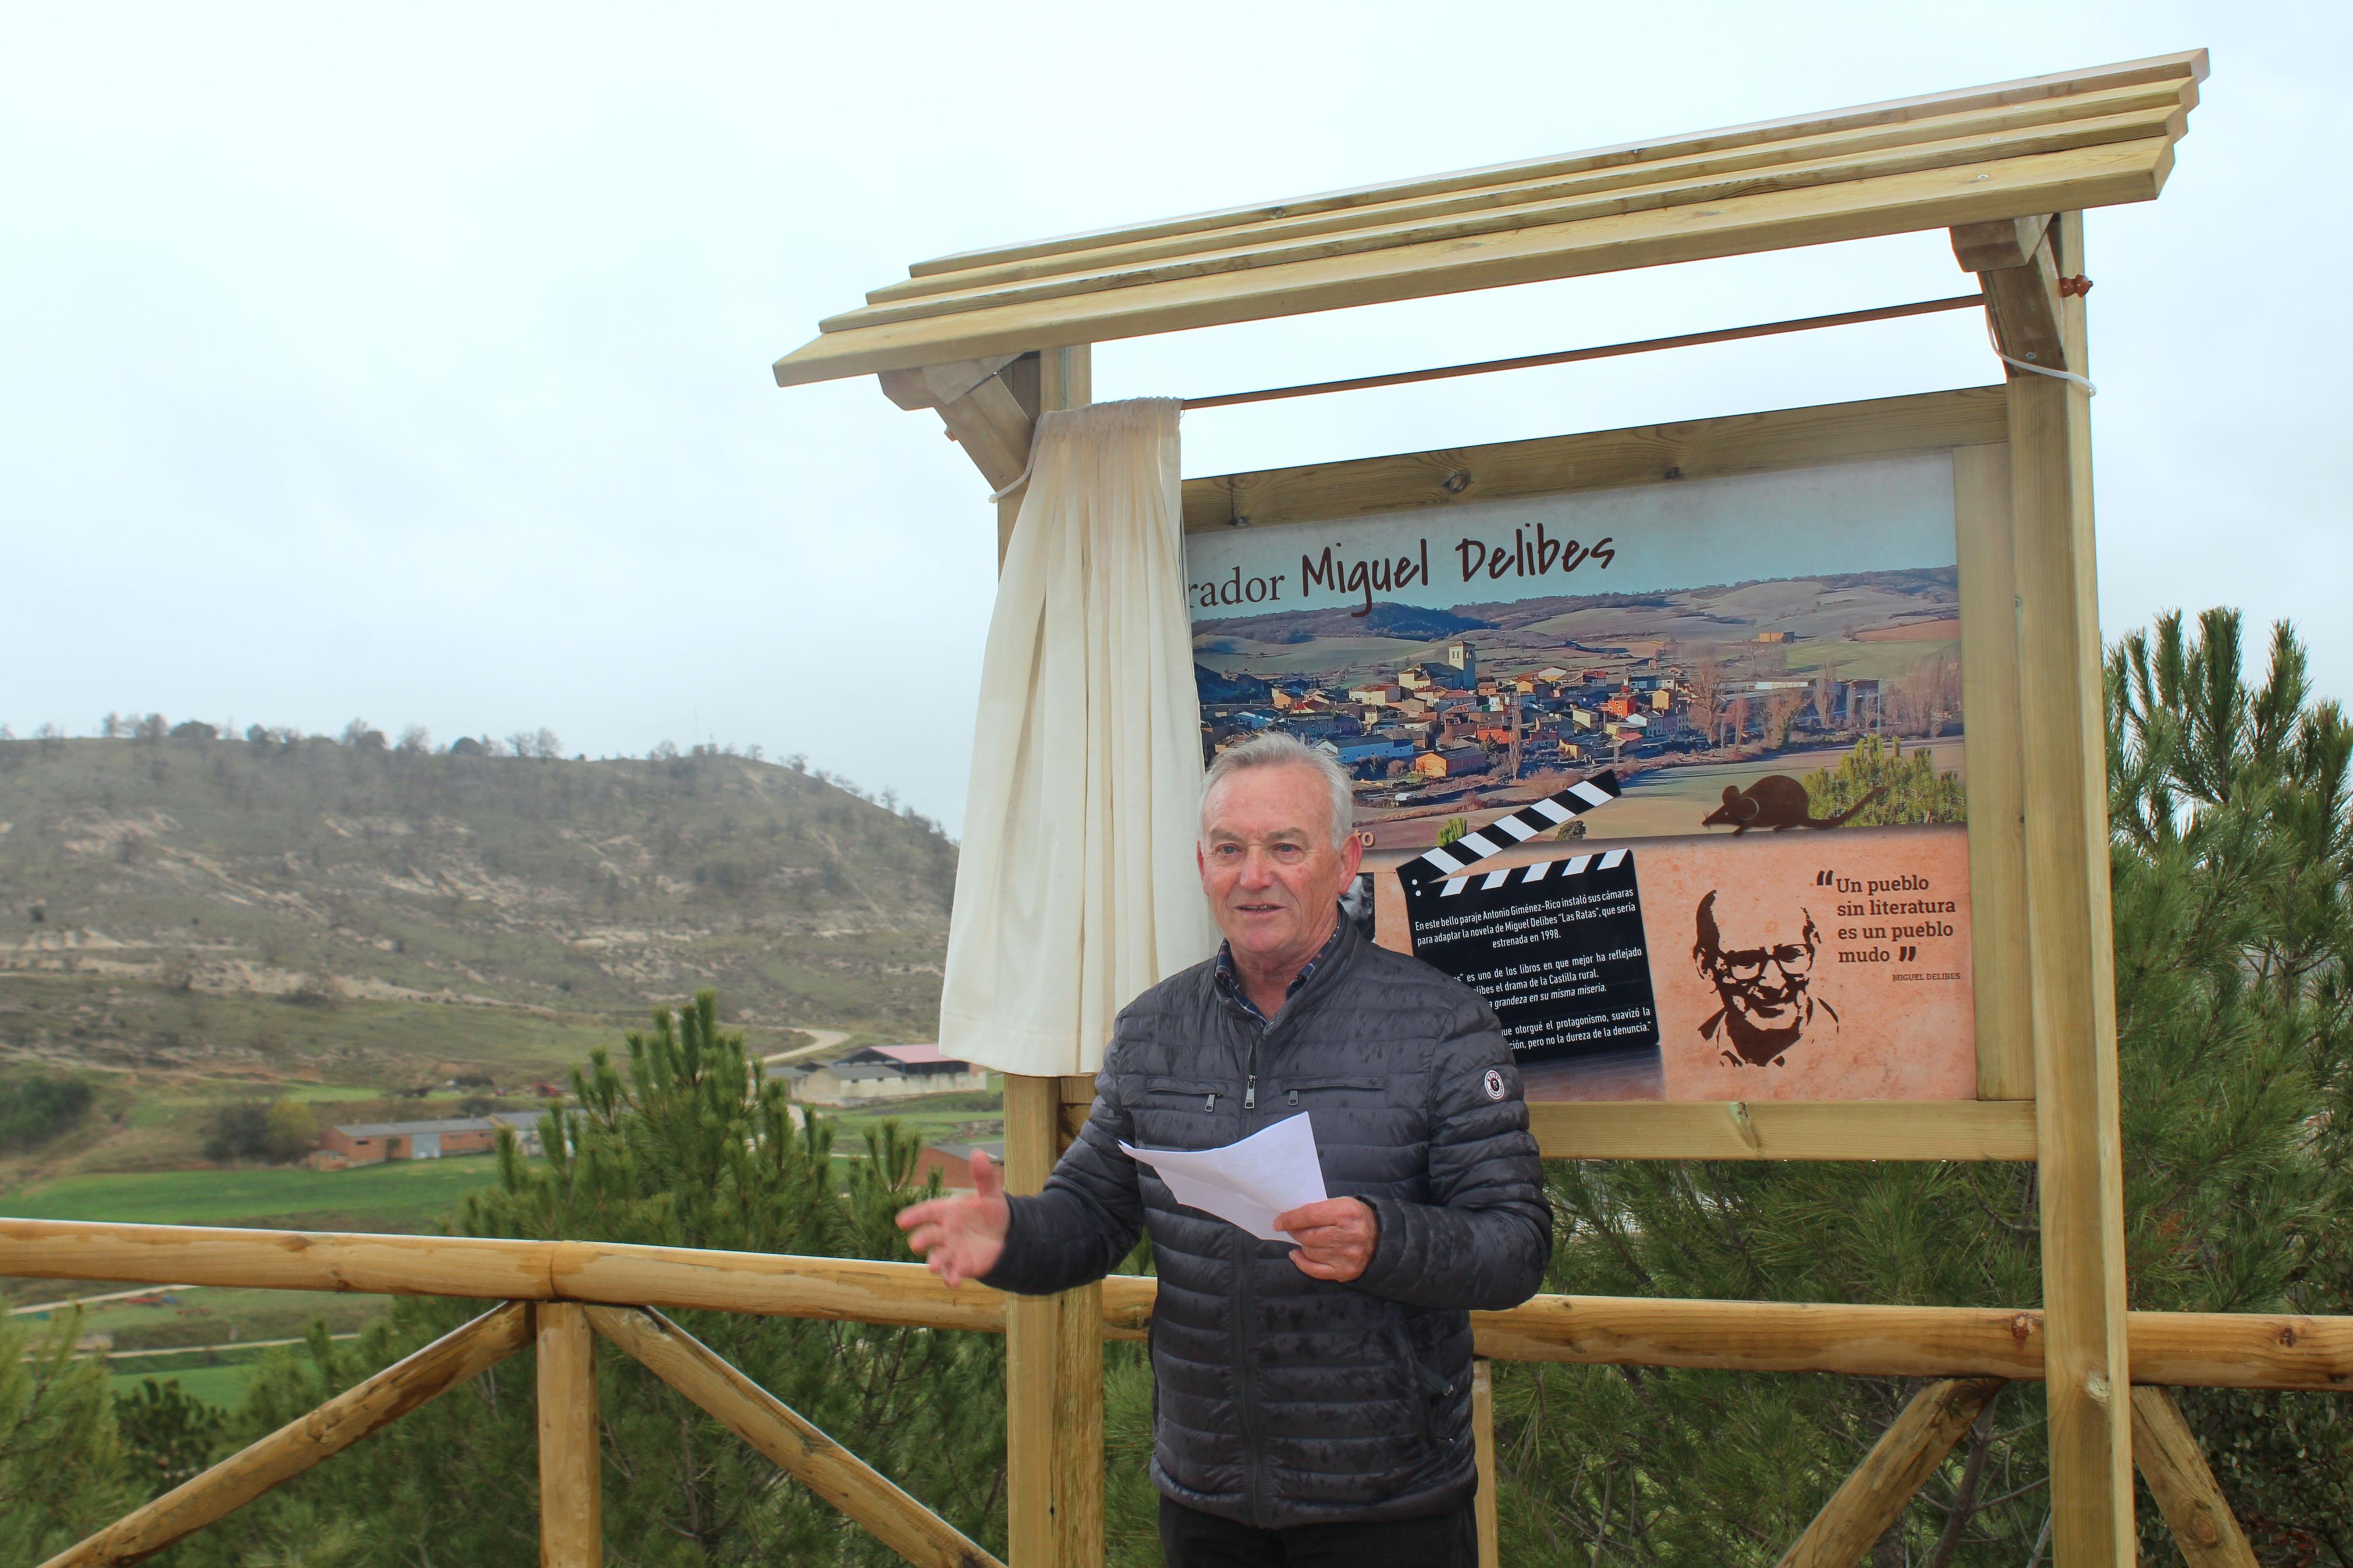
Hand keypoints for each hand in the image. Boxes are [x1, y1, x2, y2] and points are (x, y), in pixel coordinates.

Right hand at [896, 1151, 1010, 1287]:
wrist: (1005, 1235)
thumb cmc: (991, 1212)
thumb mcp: (991, 1193)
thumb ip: (983, 1176)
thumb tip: (978, 1152)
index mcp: (948, 1210)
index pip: (928, 1211)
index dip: (914, 1215)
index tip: (902, 1221)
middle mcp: (944, 1231)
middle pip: (928, 1235)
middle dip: (921, 1239)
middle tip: (915, 1244)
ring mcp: (950, 1249)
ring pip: (937, 1256)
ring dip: (935, 1262)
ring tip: (934, 1268)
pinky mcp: (960, 1265)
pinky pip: (952, 1272)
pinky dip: (951, 1278)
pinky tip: (954, 1282)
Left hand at [1273, 1197, 1377, 1282]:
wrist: (1382, 1239)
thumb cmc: (1355, 1218)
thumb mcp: (1342, 1204)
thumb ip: (1319, 1209)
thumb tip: (1290, 1217)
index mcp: (1347, 1213)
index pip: (1310, 1215)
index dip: (1290, 1219)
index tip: (1278, 1221)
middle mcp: (1349, 1235)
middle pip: (1308, 1235)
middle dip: (1295, 1232)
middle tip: (1290, 1228)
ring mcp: (1347, 1256)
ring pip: (1310, 1251)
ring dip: (1302, 1245)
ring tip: (1304, 1239)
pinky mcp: (1345, 1271)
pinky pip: (1314, 1269)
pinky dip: (1301, 1262)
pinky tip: (1296, 1255)